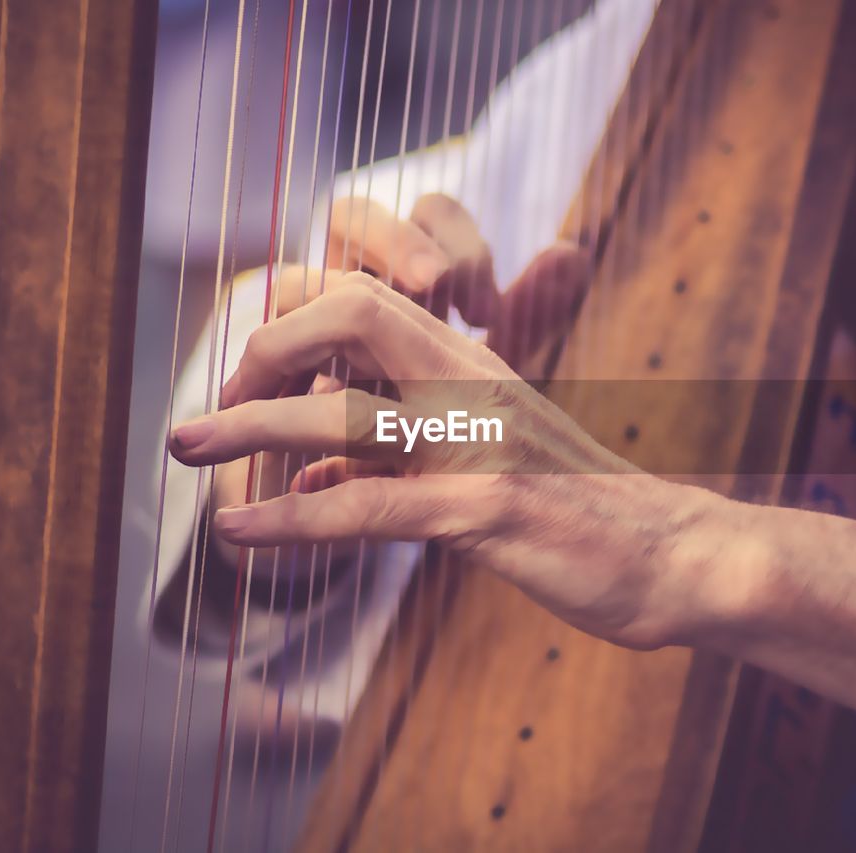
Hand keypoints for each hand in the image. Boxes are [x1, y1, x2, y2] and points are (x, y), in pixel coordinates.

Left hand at [172, 270, 733, 648]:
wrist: (673, 556)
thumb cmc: (579, 514)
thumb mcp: (483, 466)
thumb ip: (396, 458)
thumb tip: (304, 473)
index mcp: (472, 367)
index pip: (369, 296)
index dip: (295, 325)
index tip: (251, 385)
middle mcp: (474, 385)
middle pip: (353, 312)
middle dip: (266, 347)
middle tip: (213, 410)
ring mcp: (482, 443)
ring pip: (346, 409)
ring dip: (249, 428)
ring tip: (181, 448)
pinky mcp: (489, 509)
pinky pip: (374, 505)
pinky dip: (296, 518)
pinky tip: (239, 531)